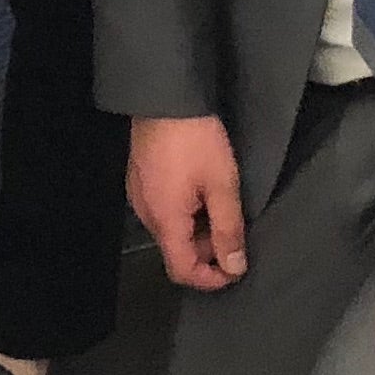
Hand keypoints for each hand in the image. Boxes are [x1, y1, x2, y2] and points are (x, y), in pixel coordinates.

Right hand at [128, 113, 249, 290]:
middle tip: (233, 228)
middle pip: (175, 251)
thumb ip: (228, 230)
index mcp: (164, 220)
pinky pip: (162, 210)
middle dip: (207, 251)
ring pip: (170, 230)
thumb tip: (234, 267)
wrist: (165, 95)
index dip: (211, 279)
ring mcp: (139, 194)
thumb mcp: (222, 184)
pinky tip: (200, 188)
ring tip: (220, 204)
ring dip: (196, 230)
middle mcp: (146, 213)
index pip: (182, 271)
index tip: (236, 267)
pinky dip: (184, 212)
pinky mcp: (140, 178)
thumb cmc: (196, 140)